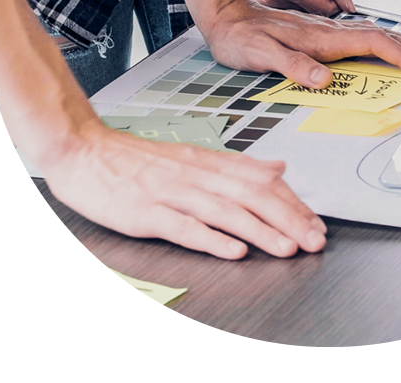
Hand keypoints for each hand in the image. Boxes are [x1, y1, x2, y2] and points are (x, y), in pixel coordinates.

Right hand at [45, 117, 327, 258]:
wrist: (85, 150)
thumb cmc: (138, 159)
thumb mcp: (194, 155)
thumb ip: (237, 165)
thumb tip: (278, 167)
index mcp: (209, 162)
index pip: (260, 180)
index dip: (292, 202)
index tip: (315, 222)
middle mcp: (196, 175)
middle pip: (250, 195)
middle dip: (287, 218)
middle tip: (314, 239)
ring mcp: (172, 193)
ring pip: (224, 211)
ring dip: (259, 231)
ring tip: (287, 247)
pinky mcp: (146, 212)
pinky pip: (183, 227)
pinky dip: (211, 239)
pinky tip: (233, 250)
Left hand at [202, 0, 400, 88]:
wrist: (226, 14)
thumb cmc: (240, 38)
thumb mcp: (259, 53)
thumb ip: (291, 64)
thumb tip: (324, 79)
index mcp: (321, 37)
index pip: (371, 43)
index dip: (400, 56)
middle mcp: (331, 30)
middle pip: (385, 36)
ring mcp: (329, 31)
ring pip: (380, 36)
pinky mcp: (324, 34)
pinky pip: (366, 38)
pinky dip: (390, 44)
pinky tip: (396, 48)